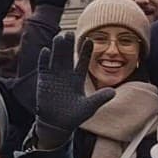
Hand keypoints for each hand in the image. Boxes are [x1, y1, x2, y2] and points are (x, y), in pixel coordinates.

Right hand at [34, 33, 115, 148]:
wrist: (57, 124)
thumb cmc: (74, 116)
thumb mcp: (89, 107)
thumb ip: (100, 98)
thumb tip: (113, 92)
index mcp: (78, 78)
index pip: (83, 62)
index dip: (86, 52)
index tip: (90, 40)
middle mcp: (66, 74)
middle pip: (68, 56)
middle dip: (69, 45)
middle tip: (70, 33)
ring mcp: (54, 76)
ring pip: (56, 59)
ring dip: (58, 49)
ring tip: (60, 37)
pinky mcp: (44, 81)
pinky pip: (44, 67)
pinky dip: (44, 60)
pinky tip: (46, 51)